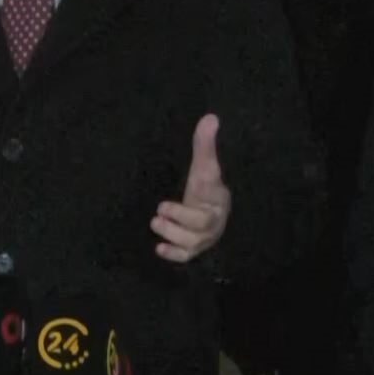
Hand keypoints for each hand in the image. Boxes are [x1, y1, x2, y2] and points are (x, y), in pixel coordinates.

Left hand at [151, 114, 231, 262]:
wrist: (211, 212)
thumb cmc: (205, 187)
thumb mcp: (203, 165)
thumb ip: (205, 144)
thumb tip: (210, 117)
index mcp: (217, 198)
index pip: (212, 197)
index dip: (196, 198)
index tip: (179, 193)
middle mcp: (214, 220)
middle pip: (203, 225)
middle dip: (180, 220)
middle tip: (159, 210)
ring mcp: (204, 237)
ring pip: (193, 243)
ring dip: (173, 235)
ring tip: (155, 223)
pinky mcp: (194, 249)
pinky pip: (186, 257)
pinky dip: (173, 254)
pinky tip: (159, 249)